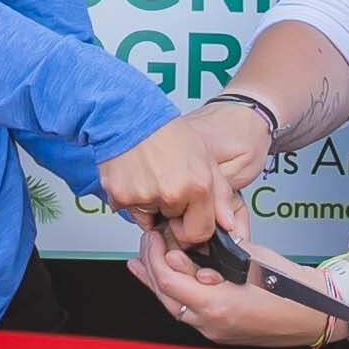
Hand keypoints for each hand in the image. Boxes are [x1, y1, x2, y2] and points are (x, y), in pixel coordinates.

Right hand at [97, 97, 265, 249]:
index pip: (199, 233)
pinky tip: (136, 177)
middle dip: (171, 211)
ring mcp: (145, 197)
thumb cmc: (168, 133)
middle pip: (172, 224)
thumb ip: (220, 195)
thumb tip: (227, 224)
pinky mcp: (120, 197)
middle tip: (166, 183)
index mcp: (197, 186)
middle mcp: (171, 194)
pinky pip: (129, 211)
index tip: (187, 217)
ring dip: (150, 204)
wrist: (131, 115)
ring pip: (150, 218)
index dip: (193, 225)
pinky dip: (131, 199)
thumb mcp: (206, 159)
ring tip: (151, 175)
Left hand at [135, 234, 348, 348]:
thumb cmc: (293, 286)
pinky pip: (190, 312)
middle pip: (166, 297)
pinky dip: (177, 294)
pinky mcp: (222, 331)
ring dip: (159, 283)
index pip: (169, 281)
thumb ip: (218, 252)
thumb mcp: (252, 257)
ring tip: (144, 263)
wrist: (318, 312)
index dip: (155, 257)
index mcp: (218, 305)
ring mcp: (216, 332)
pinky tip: (173, 280)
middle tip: (146, 244)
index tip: (154, 236)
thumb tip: (191, 244)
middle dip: (151, 269)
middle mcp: (212, 324)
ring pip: (175, 307)